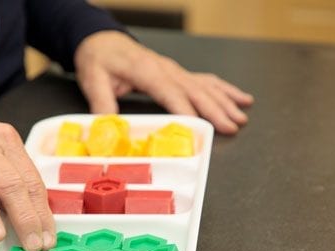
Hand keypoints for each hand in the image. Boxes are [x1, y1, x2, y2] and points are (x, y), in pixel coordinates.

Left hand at [74, 31, 253, 133]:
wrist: (102, 40)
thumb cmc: (99, 59)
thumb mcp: (93, 80)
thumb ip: (101, 103)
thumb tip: (106, 126)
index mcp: (145, 70)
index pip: (169, 91)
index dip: (185, 109)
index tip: (198, 126)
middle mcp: (165, 69)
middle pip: (195, 90)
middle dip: (215, 109)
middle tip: (231, 126)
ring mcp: (174, 70)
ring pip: (205, 85)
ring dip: (225, 101)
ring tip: (241, 116)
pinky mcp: (177, 73)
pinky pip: (205, 81)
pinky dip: (224, 90)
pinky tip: (240, 98)